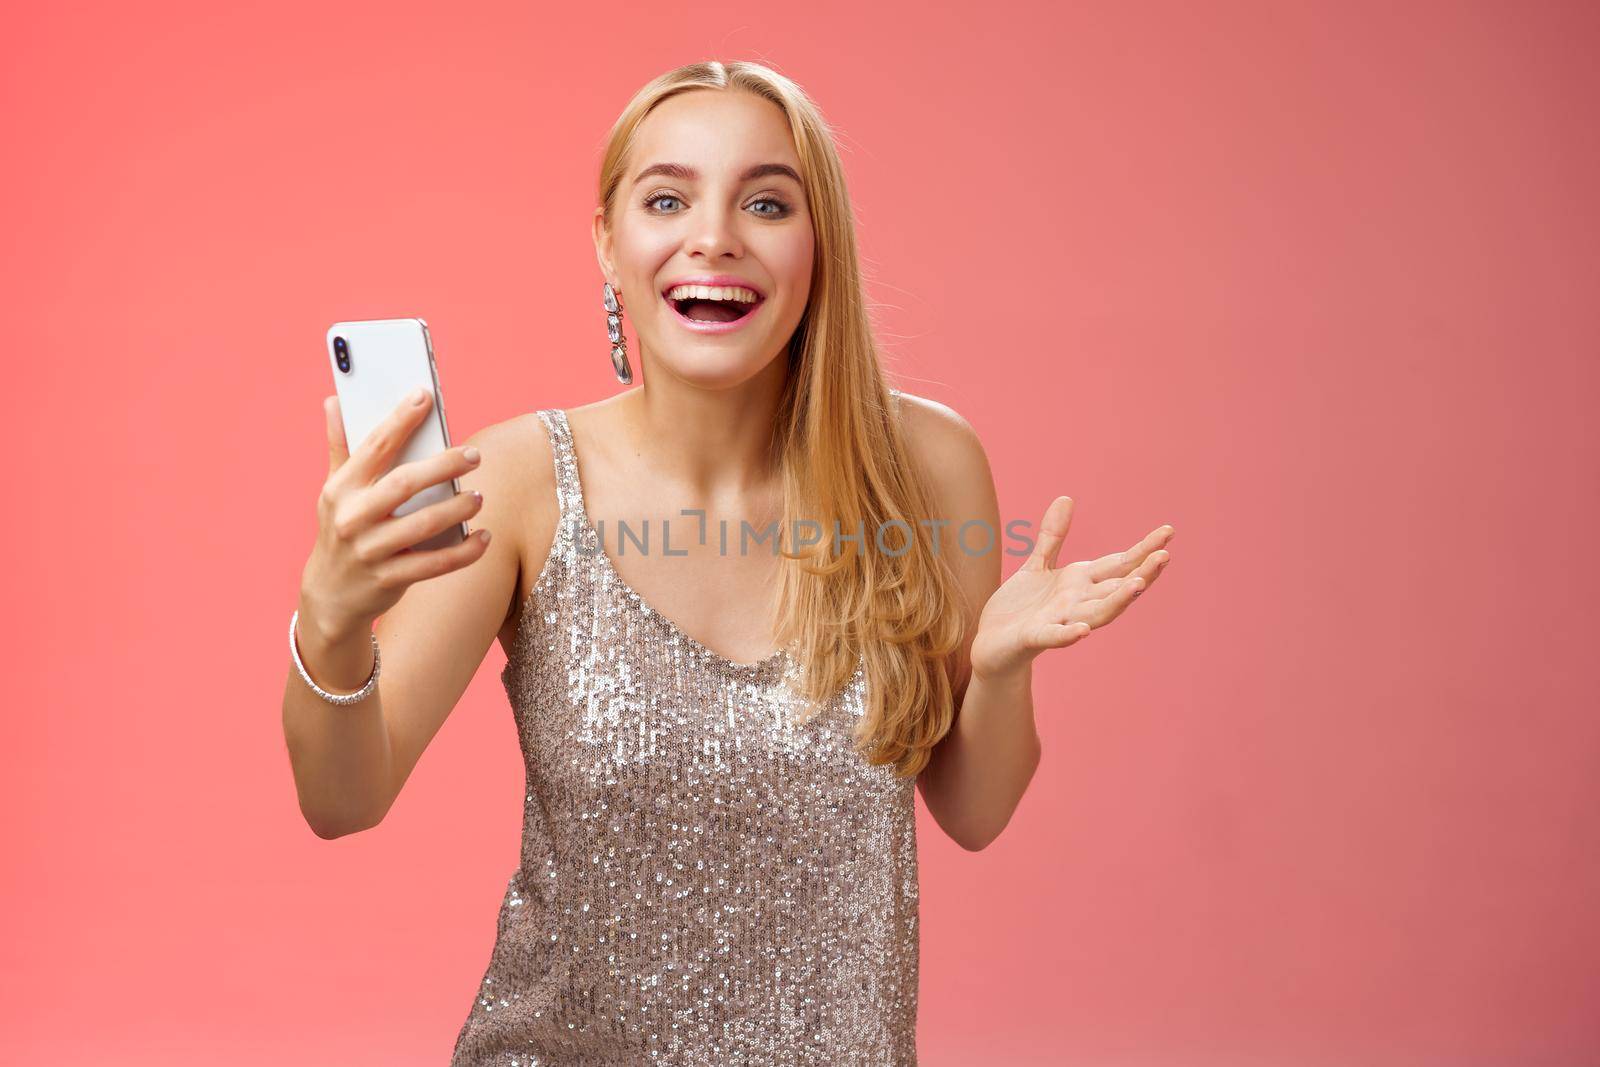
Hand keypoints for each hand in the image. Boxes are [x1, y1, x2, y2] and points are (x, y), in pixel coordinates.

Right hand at [298, 389, 489, 641]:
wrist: (330, 595)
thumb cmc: (340, 530)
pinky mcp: (389, 578)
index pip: (374, 446)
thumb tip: (334, 401)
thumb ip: (341, 446)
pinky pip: (434, 563)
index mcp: (340, 488)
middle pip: (404, 484)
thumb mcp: (334, 490)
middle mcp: (352, 517)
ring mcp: (370, 551)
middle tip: (474, 455)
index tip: (425, 396)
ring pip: (424, 524)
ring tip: (478, 497)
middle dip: (443, 466)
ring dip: (458, 509)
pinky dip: (464, 551)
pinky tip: (483, 538)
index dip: (400, 419)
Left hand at [968, 497, 1172, 680]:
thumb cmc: (1020, 607)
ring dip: (1119, 600)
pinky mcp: (1035, 637)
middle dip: (1142, 573)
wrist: (992, 642)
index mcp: (1080, 582)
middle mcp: (1078, 602)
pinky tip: (1082, 631)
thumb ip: (1053, 536)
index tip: (1168, 531)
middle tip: (1165, 556)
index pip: (1119, 564)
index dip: (1143, 549)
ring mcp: (1060, 620)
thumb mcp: (1038, 565)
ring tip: (1139, 585)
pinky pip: (1055, 637)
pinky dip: (1068, 635)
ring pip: (1097, 613)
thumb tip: (1067, 498)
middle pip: (1117, 587)